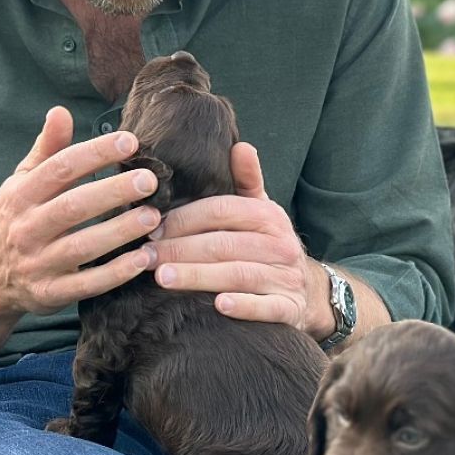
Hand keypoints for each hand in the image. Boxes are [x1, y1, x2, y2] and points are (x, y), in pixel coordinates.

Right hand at [0, 107, 162, 314]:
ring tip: (154, 217)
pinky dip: (116, 273)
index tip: (130, 141)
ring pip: (82, 247)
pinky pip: (87, 284)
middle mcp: (27, 228)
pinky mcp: (51, 294)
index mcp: (22, 195)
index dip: (95, 153)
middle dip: (113, 191)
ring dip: (120, 232)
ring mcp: (38, 264)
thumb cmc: (18, 219)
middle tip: (149, 180)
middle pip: (73, 206)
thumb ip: (46, 150)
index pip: (60, 168)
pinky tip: (145, 259)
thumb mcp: (22, 182)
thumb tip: (60, 110)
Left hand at [140, 142, 332, 336]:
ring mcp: (286, 278)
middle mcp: (281, 244)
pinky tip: (219, 306)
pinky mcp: (289, 309)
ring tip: (163, 278)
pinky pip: (266, 307)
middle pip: (224, 244)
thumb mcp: (261, 211)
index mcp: (269, 216)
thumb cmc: (268, 247)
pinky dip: (244, 306)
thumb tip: (240, 145)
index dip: (184, 219)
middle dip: (180, 249)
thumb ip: (247, 180)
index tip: (151, 229)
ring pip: (238, 274)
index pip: (221, 211)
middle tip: (145, 256)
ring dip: (198, 276)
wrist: (308, 293)